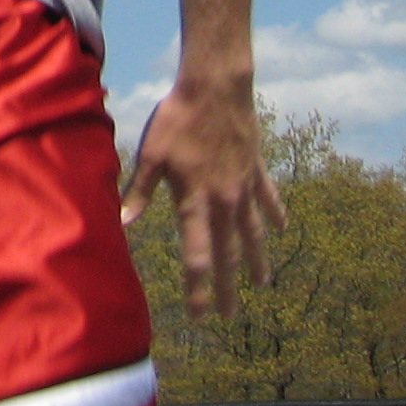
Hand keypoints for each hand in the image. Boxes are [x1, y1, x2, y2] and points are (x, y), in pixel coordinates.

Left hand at [122, 78, 285, 318]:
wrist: (215, 88)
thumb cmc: (176, 119)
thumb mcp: (151, 154)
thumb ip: (140, 192)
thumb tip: (123, 224)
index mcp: (196, 201)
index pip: (196, 255)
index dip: (198, 289)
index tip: (200, 317)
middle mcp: (225, 202)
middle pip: (228, 253)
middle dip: (227, 287)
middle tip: (231, 317)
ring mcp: (244, 187)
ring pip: (253, 233)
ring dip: (256, 260)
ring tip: (262, 284)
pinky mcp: (256, 170)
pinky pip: (269, 199)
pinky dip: (276, 215)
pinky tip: (282, 229)